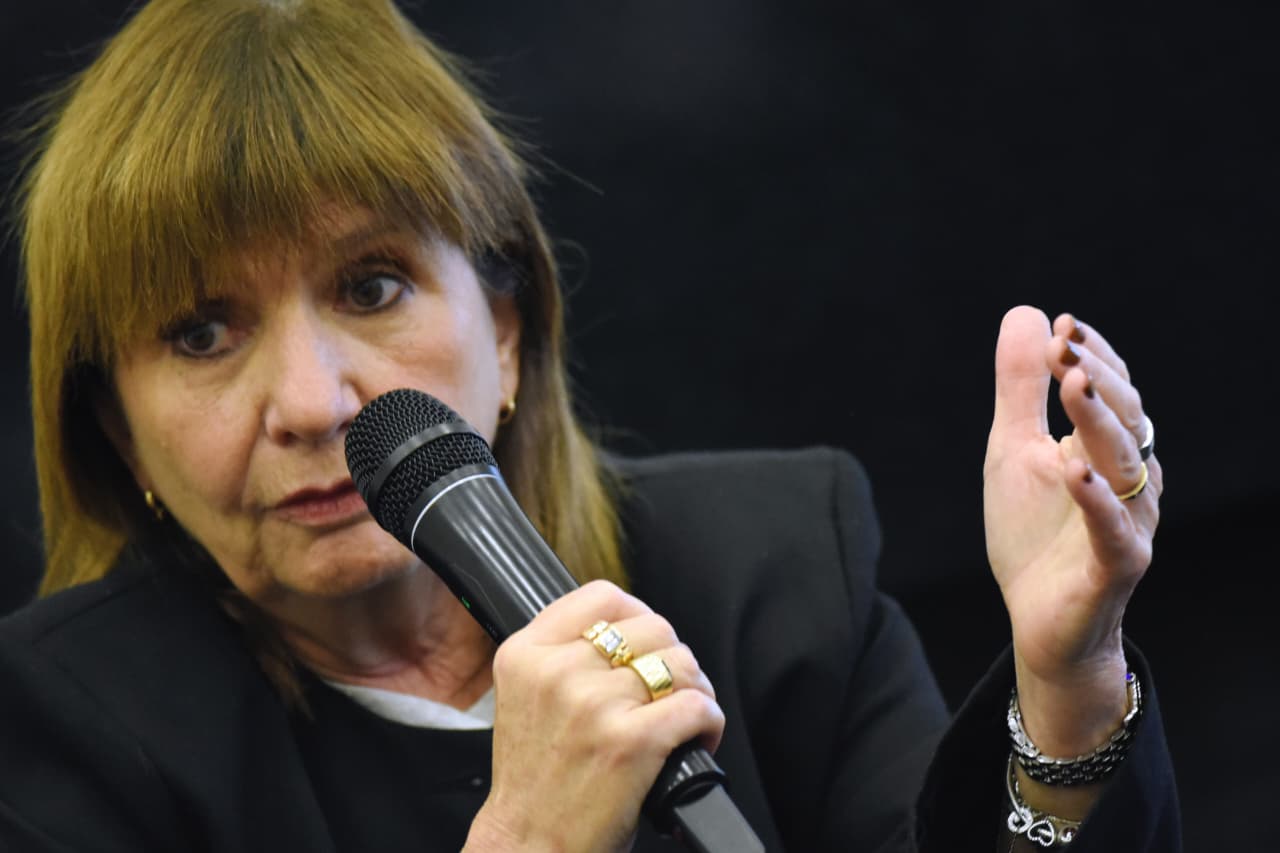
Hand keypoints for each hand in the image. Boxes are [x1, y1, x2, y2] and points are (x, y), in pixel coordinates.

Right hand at [464, 581, 723, 852]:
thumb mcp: (524, 698)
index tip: (644, 644)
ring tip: (682, 715)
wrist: (528, 846)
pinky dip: (710, 723)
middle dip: (671, 658)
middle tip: (667, 691)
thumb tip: (627, 630)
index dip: (637, 615)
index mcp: (526, 654)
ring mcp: (595, 705)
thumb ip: (561, 655)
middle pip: (652, 626)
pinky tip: (697, 739)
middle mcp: (558, 672)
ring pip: (681, 664)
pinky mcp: (632, 741)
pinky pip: (698, 706)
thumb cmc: (535, 782)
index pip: (602, 596)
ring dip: (695, 689)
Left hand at [984, 307, 1161, 754]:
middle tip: (1065, 347)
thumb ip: (1020, 388)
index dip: (1093, 356)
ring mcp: (1128, 523)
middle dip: (1098, 379)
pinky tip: (1072, 470)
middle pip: (1128, 420)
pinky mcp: (1116, 567)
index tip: (1062, 325)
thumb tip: (1029, 314)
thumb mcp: (1013, 449)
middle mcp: (1130, 481)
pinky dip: (1096, 500)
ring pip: (1126, 466)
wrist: (1039, 619)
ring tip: (1072, 385)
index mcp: (1107, 449)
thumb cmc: (1033, 533)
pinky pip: (1113, 531)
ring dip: (1098, 423)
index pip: (1114, 391)